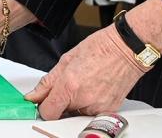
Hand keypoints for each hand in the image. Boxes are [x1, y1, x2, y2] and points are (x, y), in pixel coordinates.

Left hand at [25, 23, 145, 119]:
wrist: (127, 48)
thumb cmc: (101, 48)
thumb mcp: (67, 59)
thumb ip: (48, 82)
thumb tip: (34, 95)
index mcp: (70, 85)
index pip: (47, 112)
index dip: (43, 106)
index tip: (44, 101)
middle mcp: (84, 100)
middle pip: (62, 113)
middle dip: (61, 101)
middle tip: (70, 84)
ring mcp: (98, 107)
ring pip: (77, 113)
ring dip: (76, 102)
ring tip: (85, 82)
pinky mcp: (109, 110)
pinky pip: (91, 113)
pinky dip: (89, 103)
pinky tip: (95, 87)